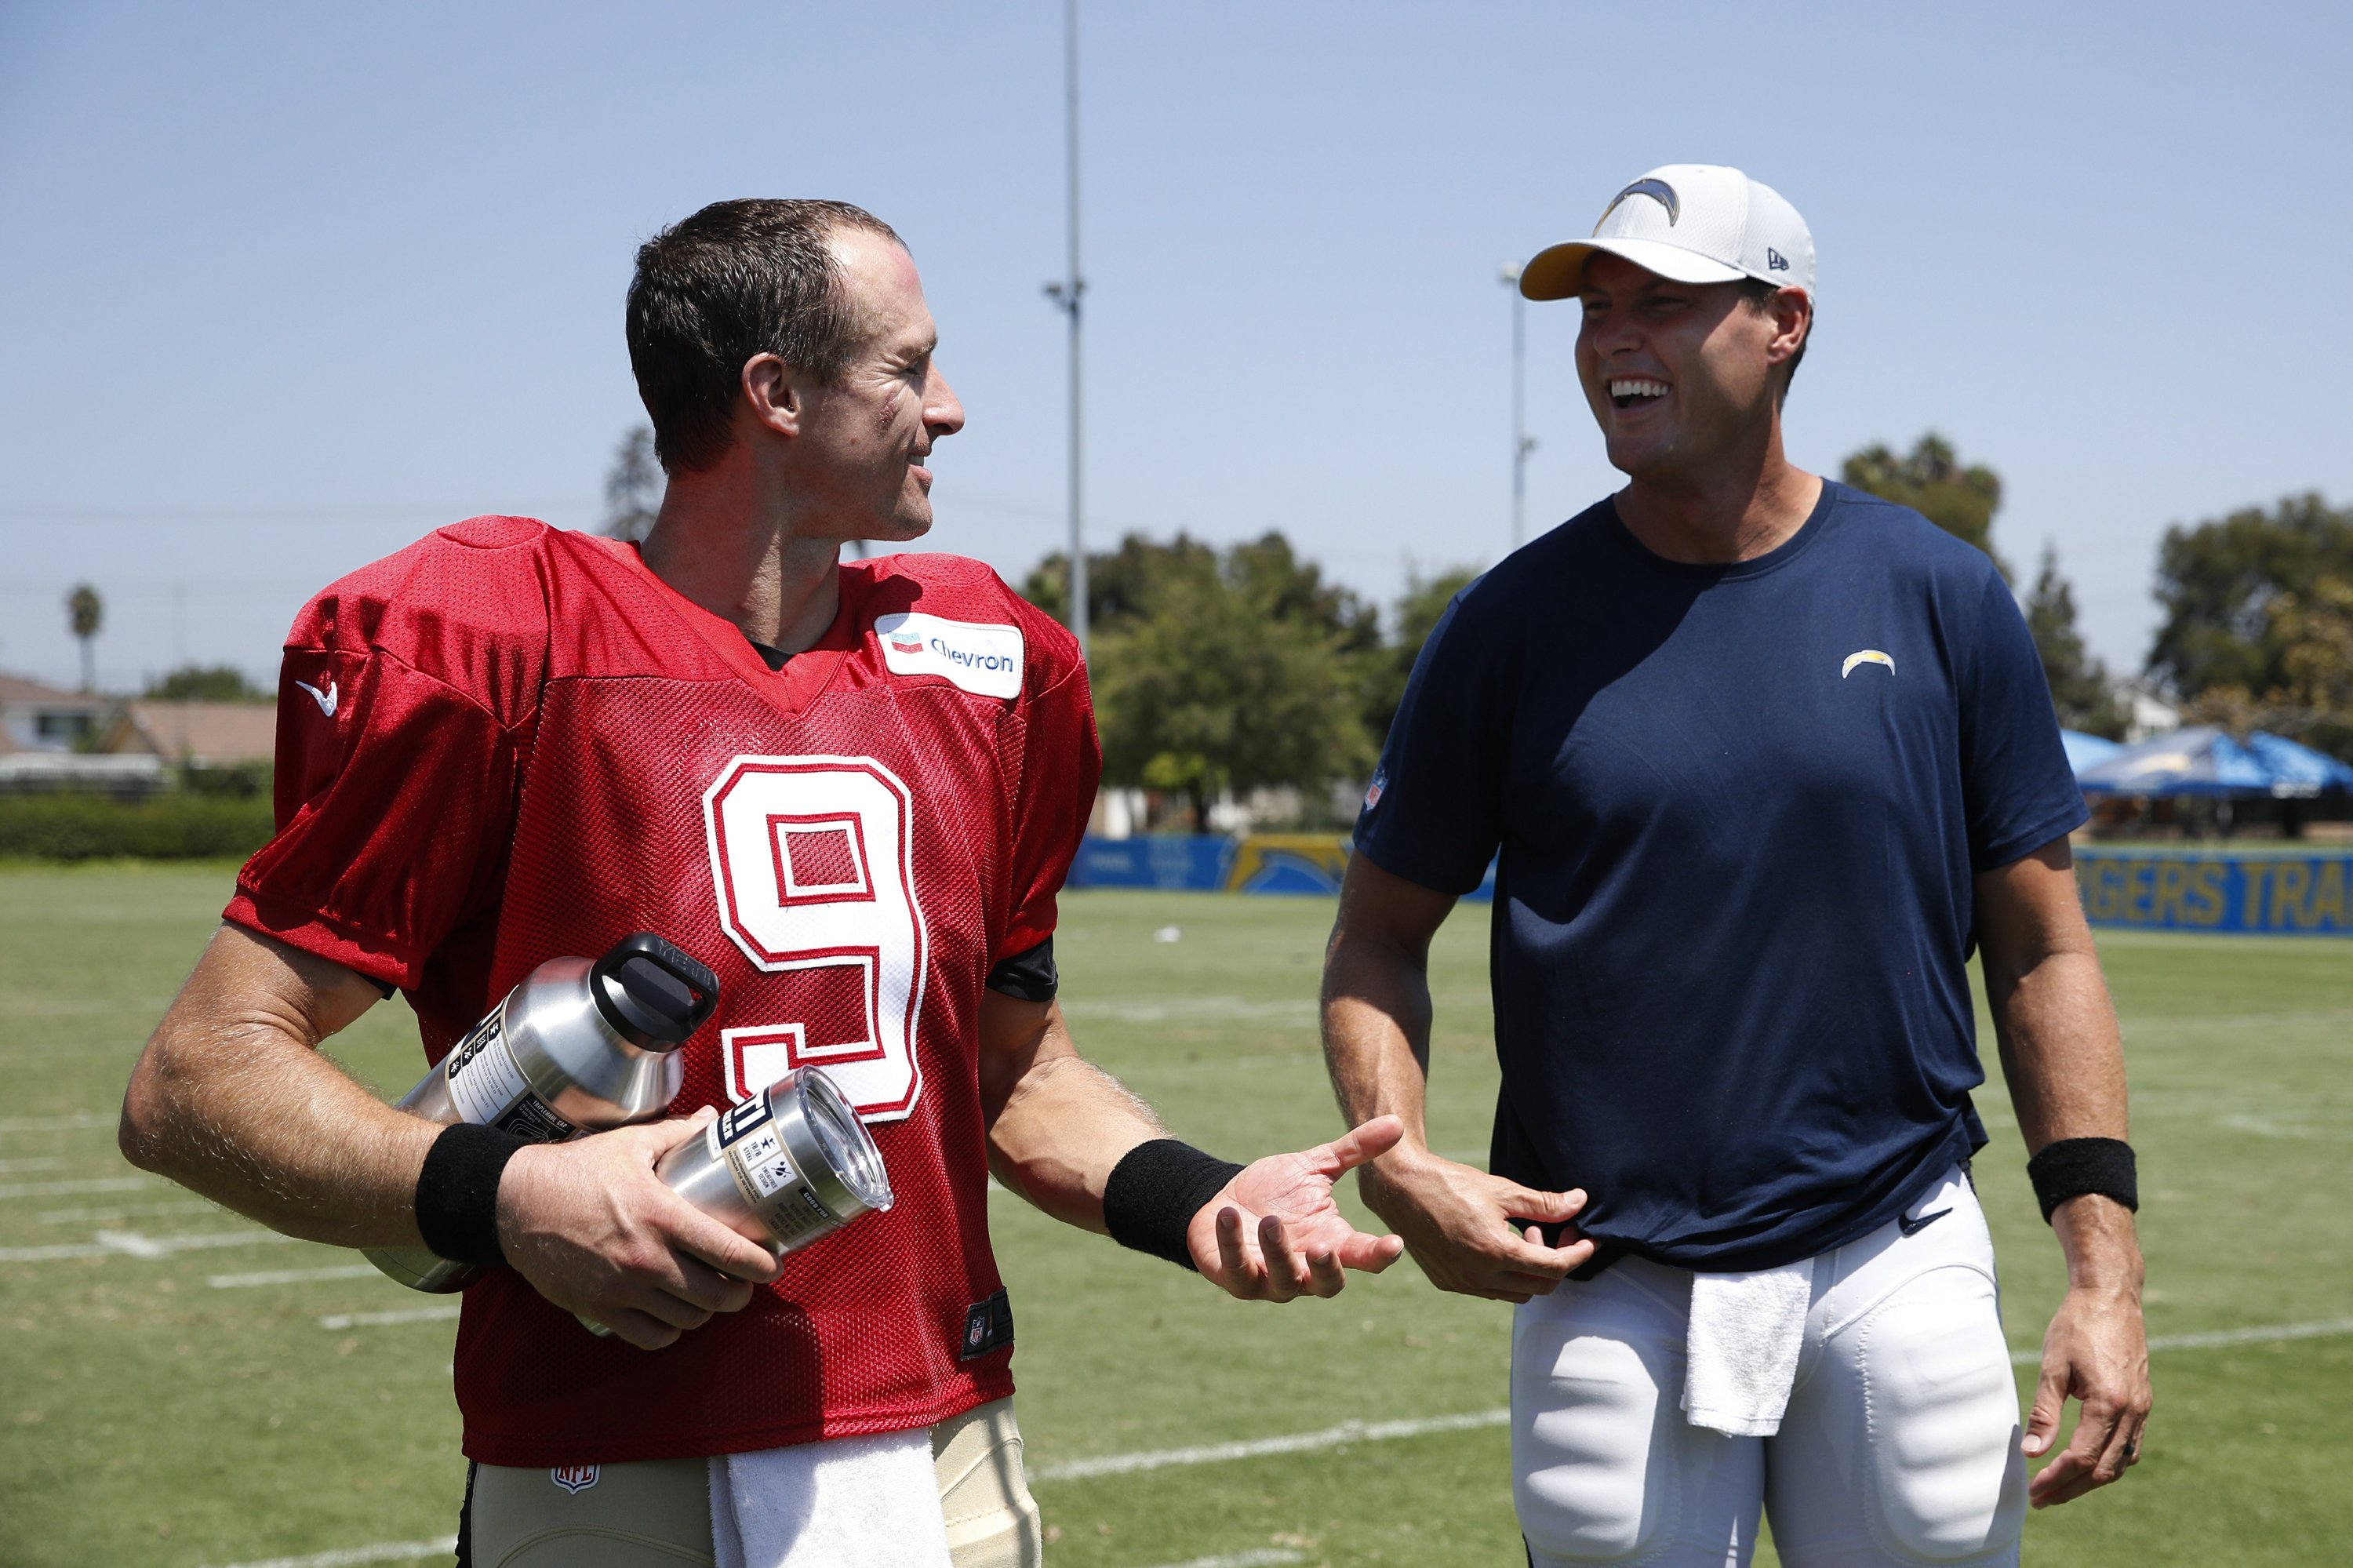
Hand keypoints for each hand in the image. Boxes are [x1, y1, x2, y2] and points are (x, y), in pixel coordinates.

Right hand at [495, 1110, 783, 1349]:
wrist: (515, 1203)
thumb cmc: (576, 1170)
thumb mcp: (632, 1144)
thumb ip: (679, 1134)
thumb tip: (713, 1118)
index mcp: (661, 1214)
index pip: (729, 1251)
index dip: (762, 1264)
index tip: (774, 1263)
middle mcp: (646, 1258)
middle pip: (717, 1295)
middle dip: (742, 1292)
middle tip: (746, 1281)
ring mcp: (622, 1289)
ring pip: (689, 1320)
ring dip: (708, 1312)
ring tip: (712, 1294)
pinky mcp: (600, 1310)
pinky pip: (651, 1338)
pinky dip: (671, 1331)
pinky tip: (675, 1315)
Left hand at [1184, 1116, 1409, 1300]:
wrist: (1223, 1201)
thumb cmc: (1275, 1191)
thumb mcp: (1314, 1168)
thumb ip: (1354, 1151)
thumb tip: (1397, 1123)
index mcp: (1331, 1242)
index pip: (1363, 1256)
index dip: (1380, 1254)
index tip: (1395, 1244)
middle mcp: (1305, 1269)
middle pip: (1327, 1285)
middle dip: (1326, 1269)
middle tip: (1323, 1247)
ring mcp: (1270, 1279)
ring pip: (1283, 1282)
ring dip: (1278, 1253)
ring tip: (1269, 1221)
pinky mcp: (1236, 1278)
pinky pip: (1237, 1270)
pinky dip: (1233, 1244)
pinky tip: (1229, 1216)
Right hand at [1358, 1146, 1591, 1302]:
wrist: (1401, 1189)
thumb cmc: (1450, 1184)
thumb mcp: (1502, 1189)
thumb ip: (1544, 1202)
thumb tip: (1580, 1202)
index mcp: (1496, 1252)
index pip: (1555, 1267)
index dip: (1578, 1253)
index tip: (1588, 1239)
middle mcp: (1480, 1276)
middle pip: (1541, 1286)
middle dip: (1556, 1260)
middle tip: (1555, 1230)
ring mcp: (1463, 1284)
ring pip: (1518, 1294)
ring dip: (1532, 1270)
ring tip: (1524, 1234)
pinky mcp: (1449, 1284)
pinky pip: (1492, 1291)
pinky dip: (1508, 1275)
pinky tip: (1501, 1244)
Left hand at [2024, 1279, 2150, 1506]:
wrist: (2111, 1297)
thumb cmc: (2076, 1326)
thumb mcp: (2053, 1367)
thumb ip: (2043, 1413)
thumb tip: (2031, 1454)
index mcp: (2109, 1404)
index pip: (2081, 1458)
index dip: (2055, 1479)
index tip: (2033, 1491)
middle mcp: (2132, 1412)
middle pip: (2103, 1469)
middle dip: (2071, 1488)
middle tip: (2041, 1499)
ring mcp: (2142, 1409)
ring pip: (2120, 1463)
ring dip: (2090, 1480)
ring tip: (2059, 1487)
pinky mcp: (2143, 1403)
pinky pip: (2130, 1447)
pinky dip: (2108, 1462)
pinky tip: (2086, 1465)